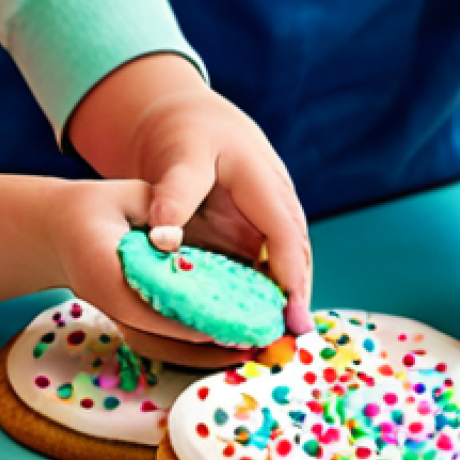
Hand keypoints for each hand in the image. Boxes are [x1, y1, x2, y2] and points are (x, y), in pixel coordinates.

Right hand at [48, 177, 251, 367]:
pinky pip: (159, 343)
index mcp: (104, 272)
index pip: (150, 302)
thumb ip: (158, 212)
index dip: (189, 314)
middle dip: (203, 345)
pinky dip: (191, 349)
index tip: (226, 319)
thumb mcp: (124, 195)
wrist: (57, 233)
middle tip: (249, 343)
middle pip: (157, 337)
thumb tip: (191, 237)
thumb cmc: (94, 208)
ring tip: (244, 350)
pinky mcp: (127, 322)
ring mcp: (117, 317)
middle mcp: (109, 303)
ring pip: (159, 348)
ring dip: (201, 354)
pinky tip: (224, 343)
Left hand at [68, 54, 313, 334]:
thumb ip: (172, 195)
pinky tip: (256, 323)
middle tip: (292, 340)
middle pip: (296, 253)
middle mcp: (277, 200)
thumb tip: (162, 239)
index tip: (291, 312)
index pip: (285, 233)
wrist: (185, 118)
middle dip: (297, 295)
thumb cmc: (184, 133)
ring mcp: (270, 215)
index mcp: (263, 180)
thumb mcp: (177, 156)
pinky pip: (268, 263)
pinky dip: (267, 291)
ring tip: (280, 341)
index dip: (291, 275)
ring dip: (286, 298)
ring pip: (287, 262)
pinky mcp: (257, 229)